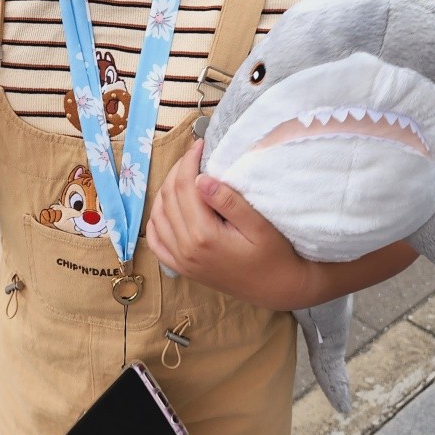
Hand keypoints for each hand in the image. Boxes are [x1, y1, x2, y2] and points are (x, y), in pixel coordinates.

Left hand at [146, 141, 312, 310]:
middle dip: (178, 170)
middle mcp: (185, 249)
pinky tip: (167, 206)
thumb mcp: (258, 225)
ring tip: (184, 174)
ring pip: (158, 215)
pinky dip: (156, 219)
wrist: (278, 289)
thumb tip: (201, 179)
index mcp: (204, 236)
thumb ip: (228, 202)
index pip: (185, 186)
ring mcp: (181, 261)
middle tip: (193, 155)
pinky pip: (156, 241)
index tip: (200, 145)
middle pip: (168, 197)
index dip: (189, 160)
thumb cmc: (275, 255)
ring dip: (166, 190)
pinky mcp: (182, 268)